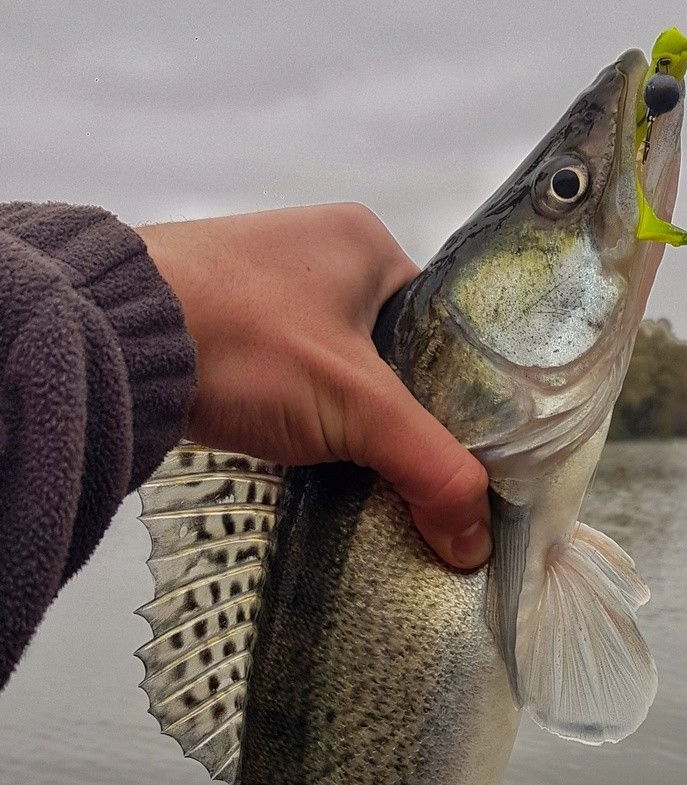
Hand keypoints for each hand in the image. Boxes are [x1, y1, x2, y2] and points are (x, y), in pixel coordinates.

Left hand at [137, 204, 490, 568]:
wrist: (113, 335)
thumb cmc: (243, 340)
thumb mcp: (355, 405)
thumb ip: (428, 467)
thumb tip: (475, 542)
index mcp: (366, 242)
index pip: (443, 327)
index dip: (459, 393)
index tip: (469, 454)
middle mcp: (320, 253)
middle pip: (392, 356)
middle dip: (401, 416)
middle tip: (422, 474)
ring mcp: (267, 289)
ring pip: (340, 374)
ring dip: (350, 424)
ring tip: (371, 475)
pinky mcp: (227, 327)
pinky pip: (292, 382)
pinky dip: (304, 422)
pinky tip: (313, 462)